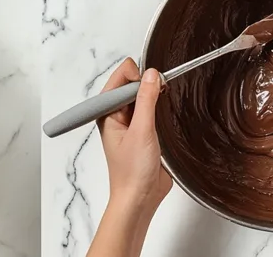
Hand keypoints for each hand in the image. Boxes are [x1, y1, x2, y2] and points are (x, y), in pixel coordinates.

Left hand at [96, 59, 171, 214]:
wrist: (140, 198)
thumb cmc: (132, 172)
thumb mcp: (141, 131)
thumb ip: (146, 100)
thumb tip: (152, 74)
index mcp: (107, 112)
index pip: (120, 77)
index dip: (138, 76)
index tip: (154, 84)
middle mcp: (116, 115)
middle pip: (132, 83)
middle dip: (148, 84)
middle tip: (160, 94)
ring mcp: (130, 123)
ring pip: (143, 96)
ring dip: (154, 96)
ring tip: (162, 104)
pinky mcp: (143, 131)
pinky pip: (151, 109)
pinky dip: (160, 108)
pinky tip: (165, 114)